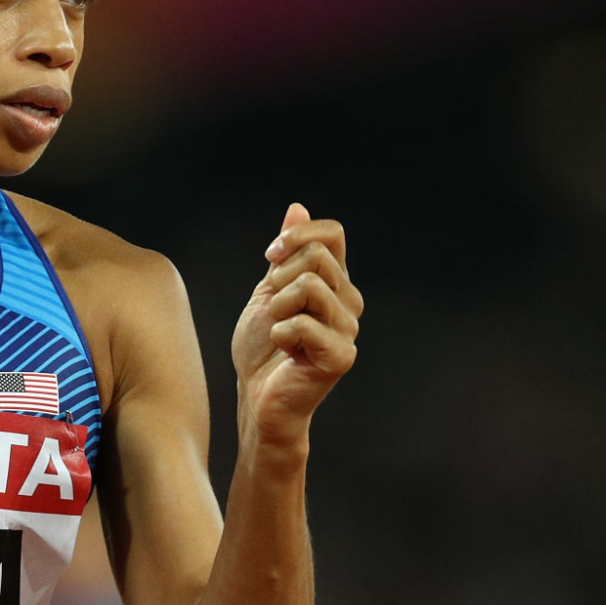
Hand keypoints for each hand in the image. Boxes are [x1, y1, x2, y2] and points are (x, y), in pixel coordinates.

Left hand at [230, 203, 362, 444]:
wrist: (257, 396)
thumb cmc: (263, 348)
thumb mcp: (268, 290)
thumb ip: (286, 253)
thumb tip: (297, 208)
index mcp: (335, 281)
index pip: (332, 234)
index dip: (297, 236)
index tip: (270, 256)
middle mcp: (348, 301)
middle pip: (317, 256)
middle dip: (279, 278)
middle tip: (273, 307)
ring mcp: (348, 329)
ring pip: (310, 285)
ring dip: (278, 307)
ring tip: (279, 331)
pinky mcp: (341, 356)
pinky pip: (304, 323)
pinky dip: (280, 334)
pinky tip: (284, 351)